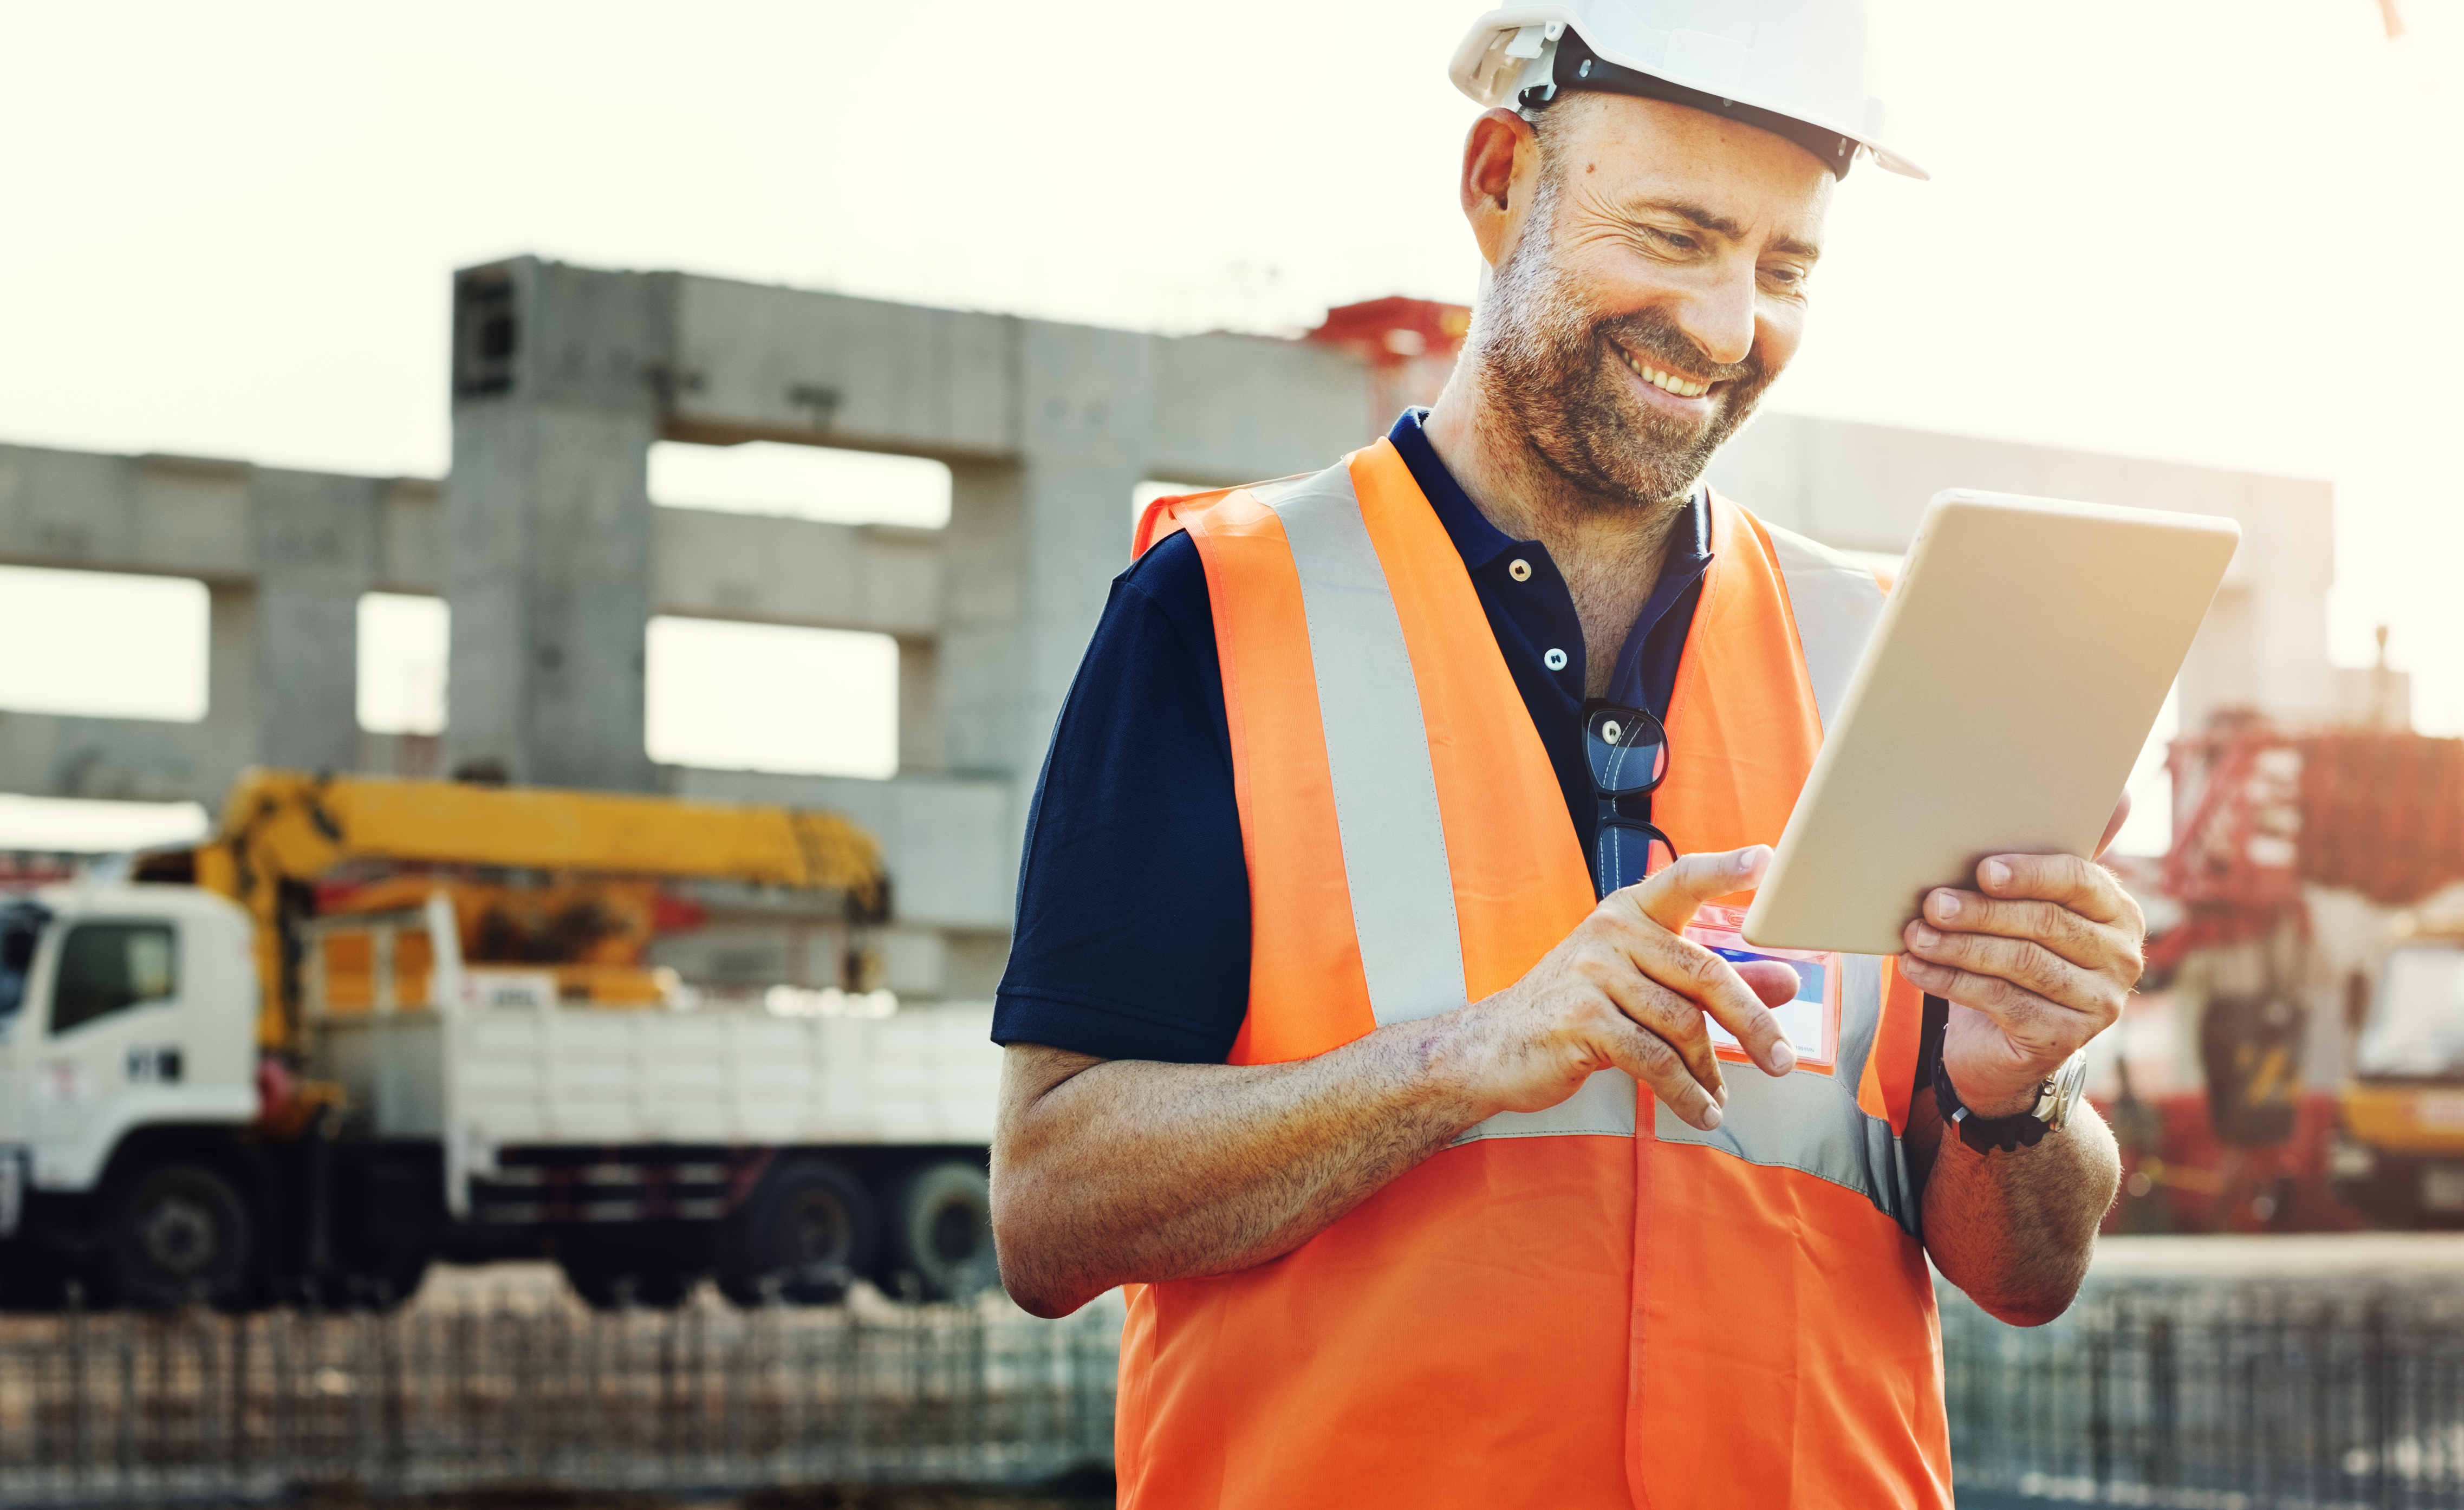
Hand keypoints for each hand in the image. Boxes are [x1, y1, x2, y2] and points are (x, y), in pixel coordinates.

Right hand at [1448, 847, 1804, 1131]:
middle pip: (1703, 972)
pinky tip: (1698, 1110)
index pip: (1683, 879)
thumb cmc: (1576, 1010)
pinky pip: (1653, 1059)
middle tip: (1783, 1059)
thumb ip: (1713, 982)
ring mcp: (1593, 973)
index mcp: (1629, 912)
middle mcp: (1611, 931)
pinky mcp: (1582, 1018)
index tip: (1764, 858)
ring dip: (1709, 1070)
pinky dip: (1684, 1092)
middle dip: (1751, 1022)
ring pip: (1681, 1024)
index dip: (1724, 869)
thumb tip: (1787, 981)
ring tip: (1718, 1097)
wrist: (1494, 1046)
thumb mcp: (1645, 986)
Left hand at [1899, 794, 2145, 1116]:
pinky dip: (1952, 981)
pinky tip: (1917, 968)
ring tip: (1915, 934)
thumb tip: (2117, 793)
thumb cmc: (2017, 953)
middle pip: (2045, 924)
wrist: (2007, 1040)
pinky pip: (2001, 1001)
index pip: (2079, 882)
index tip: (1982, 870)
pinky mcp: (2065, 1039)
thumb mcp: (2032, 907)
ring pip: (2021, 963)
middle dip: (1981, 911)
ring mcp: (2099, 1003)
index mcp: (2118, 912)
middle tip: (1931, 902)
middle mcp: (2121, 957)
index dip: (2030, 874)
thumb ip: (2050, 860)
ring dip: (1959, 947)